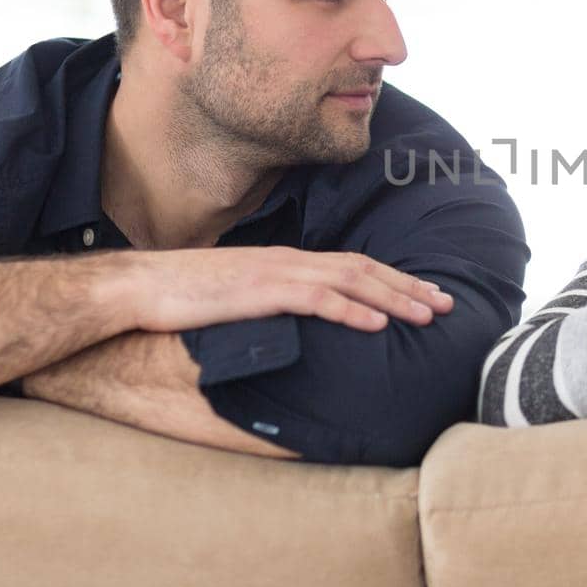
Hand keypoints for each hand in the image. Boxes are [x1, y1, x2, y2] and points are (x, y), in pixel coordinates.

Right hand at [124, 247, 455, 334]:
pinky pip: (316, 300)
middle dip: (409, 286)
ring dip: (394, 298)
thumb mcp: (239, 299)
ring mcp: (276, 274)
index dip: (393, 279)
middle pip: (364, 270)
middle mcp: (289, 262)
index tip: (425, 294)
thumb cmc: (183, 297)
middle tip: (448, 304)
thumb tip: (300, 325)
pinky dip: (351, 310)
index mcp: (286, 263)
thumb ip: (272, 304)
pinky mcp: (259, 292)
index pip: (353, 267)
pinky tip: (377, 325)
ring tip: (428, 315)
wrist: (138, 288)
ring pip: (351, 281)